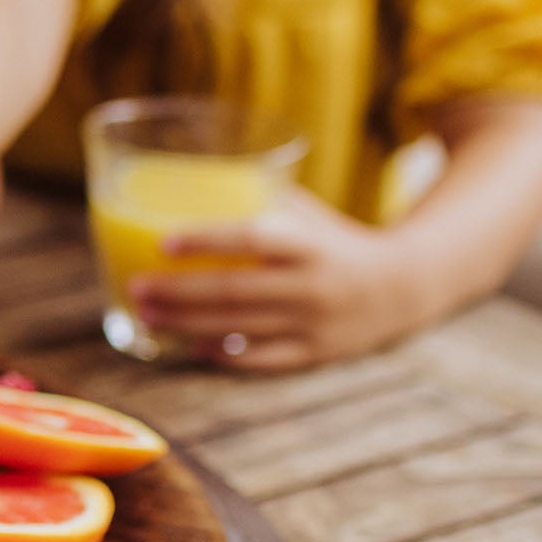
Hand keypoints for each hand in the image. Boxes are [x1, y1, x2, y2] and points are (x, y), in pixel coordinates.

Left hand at [131, 190, 423, 369]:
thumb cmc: (336, 242)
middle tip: (137, 286)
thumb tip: (193, 183)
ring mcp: (313, 324)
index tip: (162, 242)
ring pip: (238, 329)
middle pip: (233, 292)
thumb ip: (260, 202)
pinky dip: (223, 353)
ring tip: (146, 314)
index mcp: (310, 244)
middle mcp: (312, 286)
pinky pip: (259, 359)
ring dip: (186, 324)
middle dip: (177, 292)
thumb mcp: (309, 216)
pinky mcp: (314, 354)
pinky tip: (190, 345)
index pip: (252, 238)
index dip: (206, 239)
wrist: (404, 287)